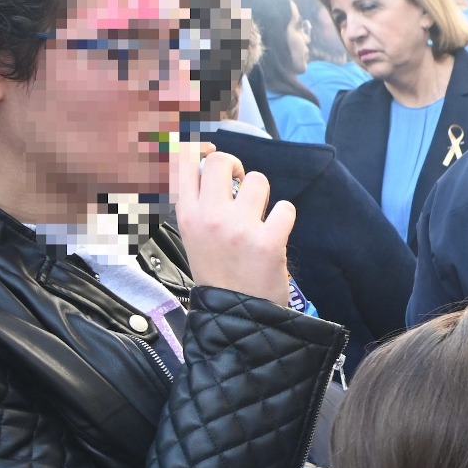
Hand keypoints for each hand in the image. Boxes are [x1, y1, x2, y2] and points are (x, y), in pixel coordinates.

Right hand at [175, 147, 295, 305]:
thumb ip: (200, 205)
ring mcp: (239, 228)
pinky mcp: (268, 240)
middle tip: (242, 186)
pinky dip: (284, 219)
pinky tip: (275, 235)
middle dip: (237, 167)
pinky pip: (285, 207)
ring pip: (258, 181)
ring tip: (259, 219)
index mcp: (187, 216)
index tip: (212, 154)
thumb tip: (208, 163)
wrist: (237, 317)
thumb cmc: (219, 276)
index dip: (199, 149)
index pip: (183, 162)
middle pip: (221, 161)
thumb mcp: (194, 238)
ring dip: (264, 197)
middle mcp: (209, 217)